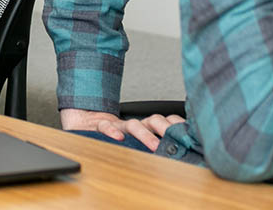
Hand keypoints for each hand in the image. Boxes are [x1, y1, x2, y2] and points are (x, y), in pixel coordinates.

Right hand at [60, 108, 185, 151]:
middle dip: (165, 130)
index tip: (189, 135)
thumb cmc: (110, 135)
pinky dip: (112, 131)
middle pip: (153, 121)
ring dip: (145, 135)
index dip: (177, 126)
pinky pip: (106, 126)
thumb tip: (175, 154)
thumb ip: (150, 145)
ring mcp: (117, 125)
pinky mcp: (99, 126)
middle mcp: (133, 126)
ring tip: (153, 146)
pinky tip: (118, 138)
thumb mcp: (132, 142)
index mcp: (144, 129)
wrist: (82, 118)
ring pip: (133, 125)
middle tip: (176, 141)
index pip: (165, 123)